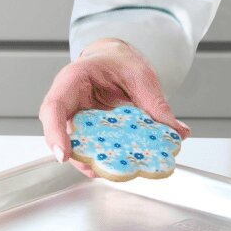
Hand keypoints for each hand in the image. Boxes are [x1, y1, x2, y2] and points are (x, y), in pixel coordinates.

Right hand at [39, 39, 189, 174]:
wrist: (118, 60)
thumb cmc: (120, 61)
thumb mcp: (142, 76)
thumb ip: (156, 103)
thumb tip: (177, 132)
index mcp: (74, 80)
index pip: (54, 107)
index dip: (55, 133)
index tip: (64, 154)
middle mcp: (69, 102)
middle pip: (61, 133)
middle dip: (78, 156)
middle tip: (97, 170)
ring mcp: (77, 118)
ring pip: (76, 145)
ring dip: (93, 161)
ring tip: (116, 171)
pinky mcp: (88, 131)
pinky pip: (92, 147)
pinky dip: (106, 157)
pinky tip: (123, 165)